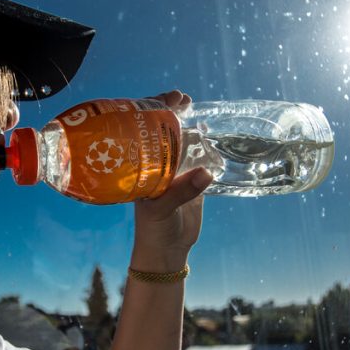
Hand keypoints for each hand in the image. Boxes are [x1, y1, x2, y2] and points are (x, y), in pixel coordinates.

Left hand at [130, 90, 213, 272]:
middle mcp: (154, 165)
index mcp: (141, 168)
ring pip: (178, 140)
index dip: (152, 112)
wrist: (167, 251)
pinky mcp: (190, 180)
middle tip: (183, 98)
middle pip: (161, 131)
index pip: (143, 133)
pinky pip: (196, 156)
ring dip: (185, 123)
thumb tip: (205, 174)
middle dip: (169, 112)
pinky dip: (202, 143)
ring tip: (193, 106)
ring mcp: (172, 171)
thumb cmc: (154, 230)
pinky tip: (207, 129)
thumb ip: (181, 192)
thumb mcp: (162, 210)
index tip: (167, 99)